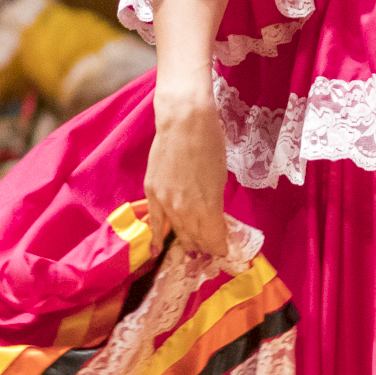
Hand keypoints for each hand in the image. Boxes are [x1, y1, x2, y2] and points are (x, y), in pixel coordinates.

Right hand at [144, 80, 228, 258]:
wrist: (185, 122)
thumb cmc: (211, 144)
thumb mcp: (220, 178)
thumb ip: (214, 203)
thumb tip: (212, 219)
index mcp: (207, 208)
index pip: (213, 238)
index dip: (219, 247)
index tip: (223, 250)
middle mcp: (185, 211)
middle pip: (195, 238)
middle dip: (204, 247)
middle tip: (209, 251)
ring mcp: (165, 203)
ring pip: (176, 232)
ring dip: (185, 242)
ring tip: (192, 252)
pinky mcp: (151, 193)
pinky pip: (154, 221)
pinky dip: (157, 237)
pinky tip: (157, 252)